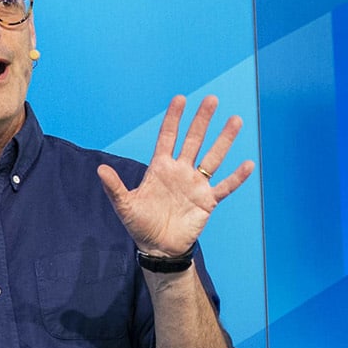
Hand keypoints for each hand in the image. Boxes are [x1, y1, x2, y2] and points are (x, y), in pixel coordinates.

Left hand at [95, 96, 253, 259]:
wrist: (158, 248)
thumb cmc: (140, 225)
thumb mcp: (124, 205)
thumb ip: (114, 187)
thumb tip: (100, 169)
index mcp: (160, 168)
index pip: (168, 137)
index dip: (173, 118)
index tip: (180, 99)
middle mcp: (180, 171)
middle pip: (193, 140)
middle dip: (202, 120)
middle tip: (212, 99)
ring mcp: (195, 184)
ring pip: (213, 157)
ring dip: (224, 140)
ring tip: (235, 120)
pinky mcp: (207, 200)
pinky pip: (225, 186)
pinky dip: (236, 177)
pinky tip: (248, 164)